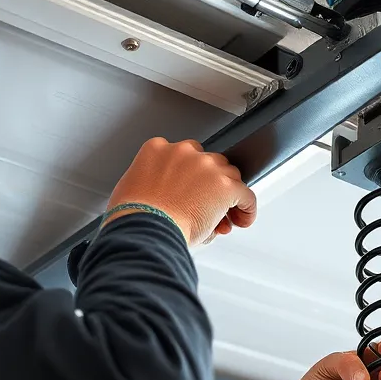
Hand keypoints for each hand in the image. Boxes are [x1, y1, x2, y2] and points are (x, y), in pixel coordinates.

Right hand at [104, 137, 256, 245]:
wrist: (145, 229)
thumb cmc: (136, 218)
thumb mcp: (134, 190)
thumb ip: (155, 186)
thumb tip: (170, 201)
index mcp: (157, 150)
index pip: (185, 157)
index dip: (192, 178)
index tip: (192, 193)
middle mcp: (184, 153)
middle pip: (210, 163)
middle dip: (211, 185)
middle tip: (209, 208)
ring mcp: (206, 167)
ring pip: (229, 177)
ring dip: (227, 197)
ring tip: (223, 219)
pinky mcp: (224, 187)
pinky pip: (246, 195)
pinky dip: (246, 209)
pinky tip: (242, 220)